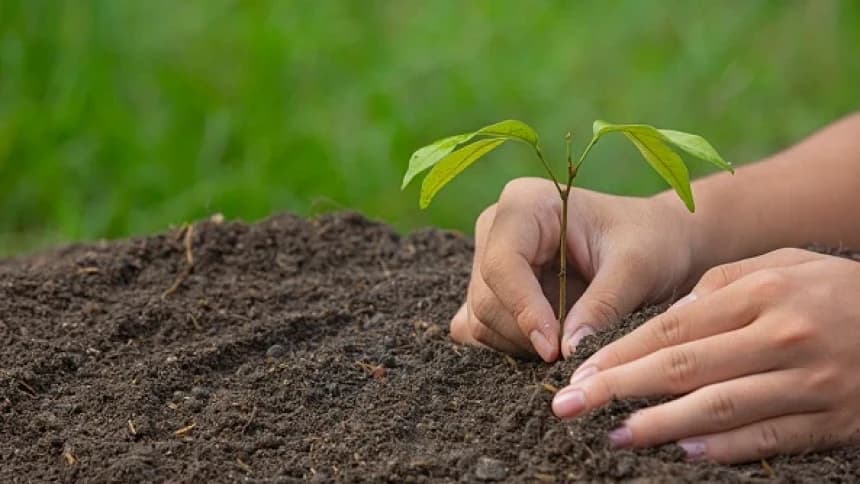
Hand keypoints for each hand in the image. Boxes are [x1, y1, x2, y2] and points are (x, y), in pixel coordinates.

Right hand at [449, 177, 696, 360]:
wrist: (659, 241)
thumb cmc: (650, 240)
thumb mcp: (637, 268)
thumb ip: (602, 306)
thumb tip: (567, 350)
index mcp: (525, 204)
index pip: (502, 264)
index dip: (523, 311)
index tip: (554, 349)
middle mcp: (496, 228)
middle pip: (487, 298)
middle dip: (527, 334)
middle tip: (574, 350)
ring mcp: (488, 260)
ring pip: (481, 320)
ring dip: (523, 345)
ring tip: (571, 342)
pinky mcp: (491, 290)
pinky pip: (482, 330)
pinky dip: (513, 348)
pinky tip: (552, 344)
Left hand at [552, 248, 859, 462]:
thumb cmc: (831, 288)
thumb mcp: (781, 264)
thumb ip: (721, 284)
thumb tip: (666, 317)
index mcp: (763, 292)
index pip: (673, 326)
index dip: (621, 352)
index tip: (580, 371)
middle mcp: (784, 335)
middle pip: (685, 367)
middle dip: (619, 388)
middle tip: (571, 405)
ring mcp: (811, 381)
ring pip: (720, 407)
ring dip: (660, 425)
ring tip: (614, 434)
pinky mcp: (833, 420)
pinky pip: (769, 439)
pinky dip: (724, 449)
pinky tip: (682, 453)